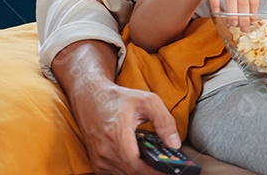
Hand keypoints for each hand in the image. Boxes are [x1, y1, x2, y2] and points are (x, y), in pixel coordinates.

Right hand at [55, 42, 179, 174]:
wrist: (91, 99)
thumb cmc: (120, 99)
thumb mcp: (148, 102)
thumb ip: (164, 122)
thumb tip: (175, 144)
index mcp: (116, 135)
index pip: (136, 165)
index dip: (154, 171)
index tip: (170, 170)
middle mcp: (104, 151)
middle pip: (132, 172)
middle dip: (151, 170)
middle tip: (167, 165)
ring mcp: (99, 158)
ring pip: (124, 174)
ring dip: (140, 170)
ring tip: (155, 160)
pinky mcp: (97, 162)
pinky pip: (116, 173)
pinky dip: (130, 168)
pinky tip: (140, 159)